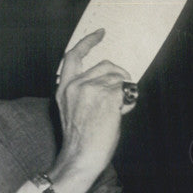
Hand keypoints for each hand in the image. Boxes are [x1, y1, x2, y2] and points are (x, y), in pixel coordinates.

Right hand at [49, 29, 133, 192]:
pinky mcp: (107, 97)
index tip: (99, 34)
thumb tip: (109, 81)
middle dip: (119, 75)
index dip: (87, 42)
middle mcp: (75, 86)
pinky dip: (129, 99)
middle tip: (123, 91)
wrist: (80, 158)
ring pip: (118, 77)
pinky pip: (126, 89)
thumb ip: (84, 92)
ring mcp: (90, 90)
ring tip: (120, 107)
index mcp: (64, 89)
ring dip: (124, 89)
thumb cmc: (80, 140)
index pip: (73, 57)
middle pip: (105, 65)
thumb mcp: (73, 110)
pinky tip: (123, 111)